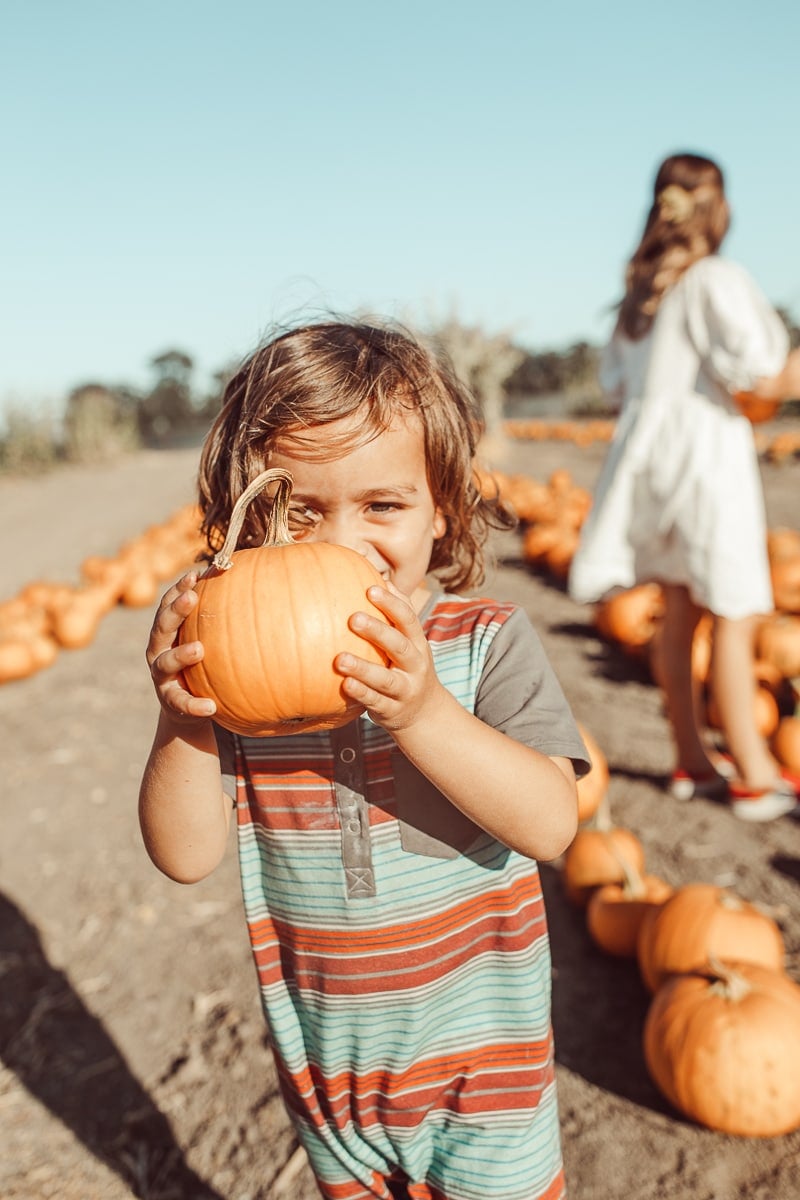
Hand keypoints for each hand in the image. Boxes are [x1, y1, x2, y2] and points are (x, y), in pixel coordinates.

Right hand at [146, 570, 216, 721]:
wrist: (187, 706)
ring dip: (181, 655)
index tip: (195, 574)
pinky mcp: (171, 702)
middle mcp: (158, 651)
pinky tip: (210, 707)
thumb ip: (218, 618)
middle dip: (175, 611)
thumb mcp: (206, 639)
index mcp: (166, 633)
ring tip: (199, 650)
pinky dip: (195, 705)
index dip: (178, 589)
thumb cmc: (201, 663)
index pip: (168, 605)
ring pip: (165, 663)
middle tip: (192, 597)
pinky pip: (182, 703)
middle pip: (162, 628)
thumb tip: (248, 582)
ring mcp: (162, 677)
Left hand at [334, 582, 444, 733]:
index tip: (371, 589)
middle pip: (400, 646)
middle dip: (378, 632)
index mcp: (418, 644)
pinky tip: (344, 685)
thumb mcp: (409, 643)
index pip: (409, 620)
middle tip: (353, 618)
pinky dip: (361, 693)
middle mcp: (415, 666)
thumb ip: (397, 616)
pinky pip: (375, 702)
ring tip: (339, 659)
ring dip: (363, 668)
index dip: (392, 604)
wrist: (425, 714)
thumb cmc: (407, 667)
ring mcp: (405, 690)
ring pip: (385, 679)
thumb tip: (381, 579)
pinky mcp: (392, 711)